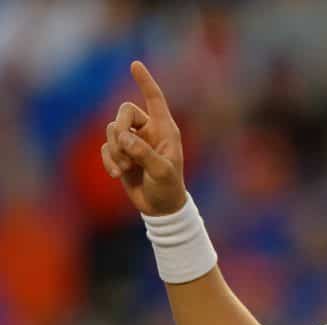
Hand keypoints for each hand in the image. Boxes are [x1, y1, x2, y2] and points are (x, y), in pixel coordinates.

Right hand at [101, 61, 186, 216]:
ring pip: (112, 130)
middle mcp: (149, 131)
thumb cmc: (168, 188)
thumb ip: (144, 153)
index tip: (134, 64)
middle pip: (124, 112)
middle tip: (124, 148)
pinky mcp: (122, 154)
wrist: (160, 207)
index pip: (155, 99)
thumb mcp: (161, 171)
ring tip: (125, 169)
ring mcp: (134, 142)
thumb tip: (124, 137)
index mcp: (165, 129)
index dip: (145, 82)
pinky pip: (106, 147)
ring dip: (115, 150)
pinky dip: (109, 160)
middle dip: (119, 129)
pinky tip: (117, 175)